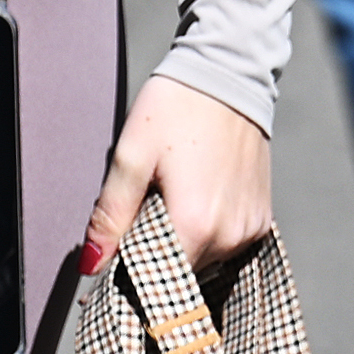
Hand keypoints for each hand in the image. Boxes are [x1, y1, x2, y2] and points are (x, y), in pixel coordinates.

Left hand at [82, 82, 273, 278]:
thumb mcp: (131, 157)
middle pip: (179, 272)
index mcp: (195, 225)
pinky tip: (198, 198)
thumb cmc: (177, 108)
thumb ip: (111, 216)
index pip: (154, 279)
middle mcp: (229, 237)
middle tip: (144, 209)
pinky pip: (226, 245)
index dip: (130, 269)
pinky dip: (207, 232)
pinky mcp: (262, 219)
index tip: (118, 249)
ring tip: (173, 197)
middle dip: (155, 252)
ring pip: (203, 261)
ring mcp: (250, 230)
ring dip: (182, 242)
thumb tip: (91, 264)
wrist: (228, 73)